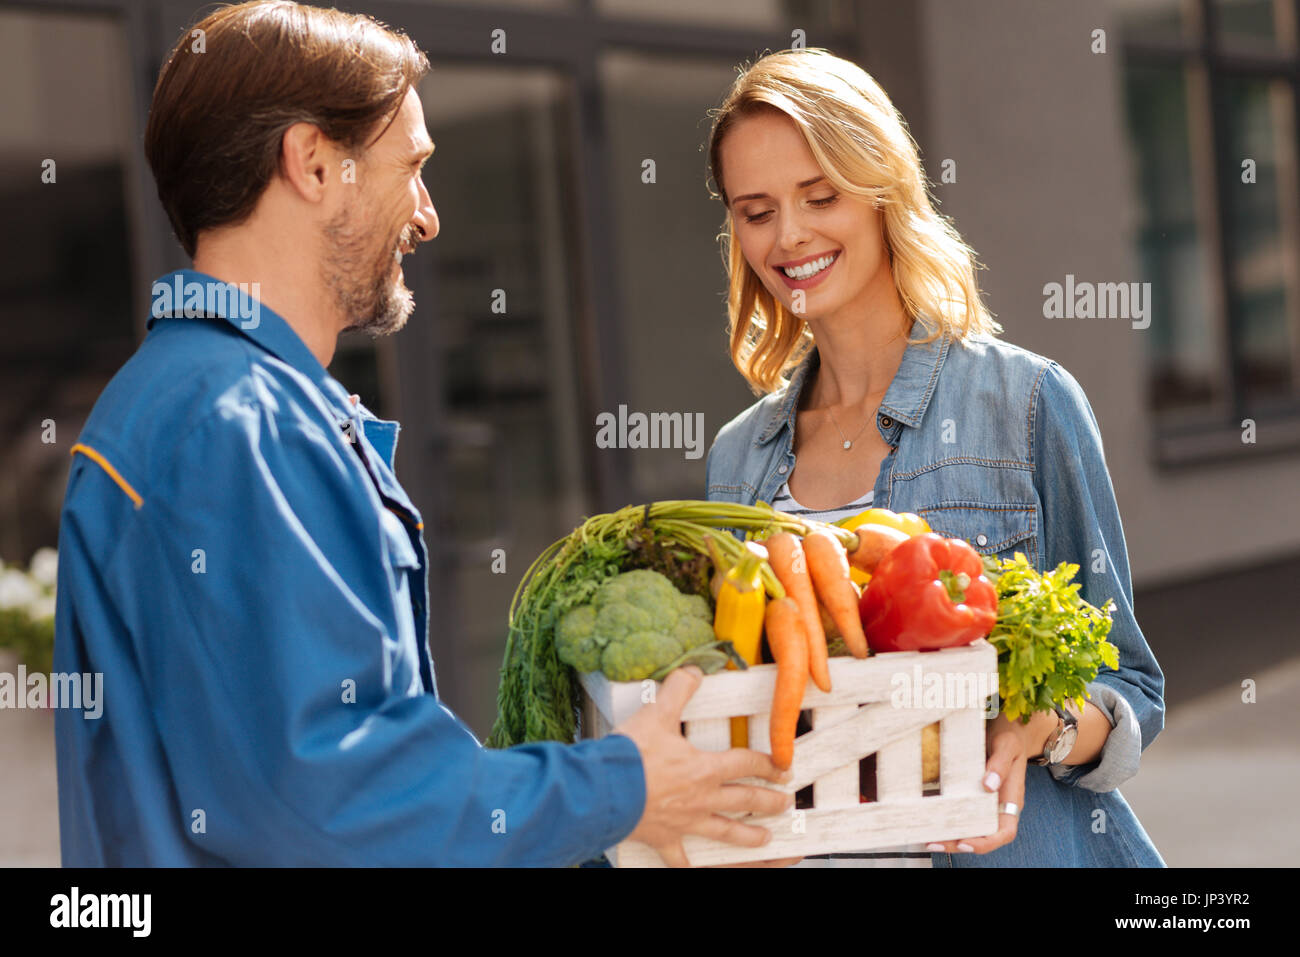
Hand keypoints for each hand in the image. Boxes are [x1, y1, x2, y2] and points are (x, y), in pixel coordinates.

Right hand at [613, 666, 794, 867]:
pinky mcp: (663, 838)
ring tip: (765, 839)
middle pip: (744, 800)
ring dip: (748, 836)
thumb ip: (679, 689)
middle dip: (769, 801)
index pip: (746, 763)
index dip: (768, 764)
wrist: (605, 790)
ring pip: (724, 832)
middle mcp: (701, 798)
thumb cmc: (631, 755)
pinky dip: (689, 864)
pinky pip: (681, 858)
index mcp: (704, 768)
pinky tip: (696, 868)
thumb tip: (694, 671)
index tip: (784, 767)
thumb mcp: (657, 712)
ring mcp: (684, 822)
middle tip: (785, 803)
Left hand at [926, 713, 1028, 854]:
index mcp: (1011, 799)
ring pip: (969, 828)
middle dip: (958, 844)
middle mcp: (997, 806)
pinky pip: (959, 813)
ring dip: (949, 836)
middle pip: (982, 836)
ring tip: (927, 839)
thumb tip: (988, 785)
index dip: (986, 842)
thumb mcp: (1008, 744)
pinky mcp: (969, 795)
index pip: (1004, 831)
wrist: (1006, 729)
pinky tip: (927, 821)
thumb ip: (1000, 763)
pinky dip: (945, 820)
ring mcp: (983, 802)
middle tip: (933, 842)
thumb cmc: (1009, 737)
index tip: (965, 842)